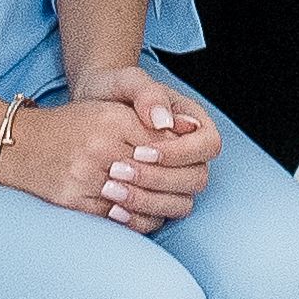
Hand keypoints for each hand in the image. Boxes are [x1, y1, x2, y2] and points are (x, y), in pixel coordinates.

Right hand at [0, 88, 215, 230]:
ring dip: (156, 204)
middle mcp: (100, 146)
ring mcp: (85, 175)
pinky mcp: (73, 199)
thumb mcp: (108, 109)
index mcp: (112, 119)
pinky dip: (134, 219)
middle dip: (173, 183)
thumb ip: (146, 119)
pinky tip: (140, 214)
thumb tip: (188, 132)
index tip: (185, 162)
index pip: (163, 143)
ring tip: (165, 201)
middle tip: (182, 186)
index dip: (178, 157)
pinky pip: (116, 218)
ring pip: (139, 200)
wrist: (19, 143)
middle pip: (156, 175)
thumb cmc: (70, 126)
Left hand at [68, 64, 222, 232]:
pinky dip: (138, 217)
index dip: (179, 153)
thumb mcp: (128, 81)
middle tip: (119, 171)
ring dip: (148, 201)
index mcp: (194, 124)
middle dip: (159, 178)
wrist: (90, 107)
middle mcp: (191, 155)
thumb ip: (148, 94)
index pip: (208, 145)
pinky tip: (113, 210)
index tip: (141, 151)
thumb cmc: (114, 90)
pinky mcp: (156, 198)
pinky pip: (159, 217)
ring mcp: (175, 179)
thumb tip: (165, 122)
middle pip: (197, 178)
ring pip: (181, 202)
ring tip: (111, 190)